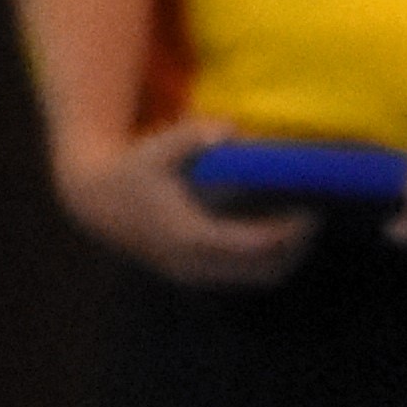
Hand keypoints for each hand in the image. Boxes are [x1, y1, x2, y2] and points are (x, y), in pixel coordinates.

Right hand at [54, 118, 310, 287]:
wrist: (94, 202)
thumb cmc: (130, 169)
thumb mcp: (157, 148)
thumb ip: (192, 137)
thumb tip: (230, 128)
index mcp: (191, 235)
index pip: (257, 244)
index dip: (289, 231)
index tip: (309, 210)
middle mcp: (197, 264)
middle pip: (266, 269)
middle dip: (295, 247)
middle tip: (312, 218)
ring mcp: (196, 276)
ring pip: (258, 279)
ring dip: (286, 258)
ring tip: (300, 227)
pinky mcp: (195, 277)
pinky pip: (244, 277)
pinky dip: (267, 261)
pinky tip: (276, 235)